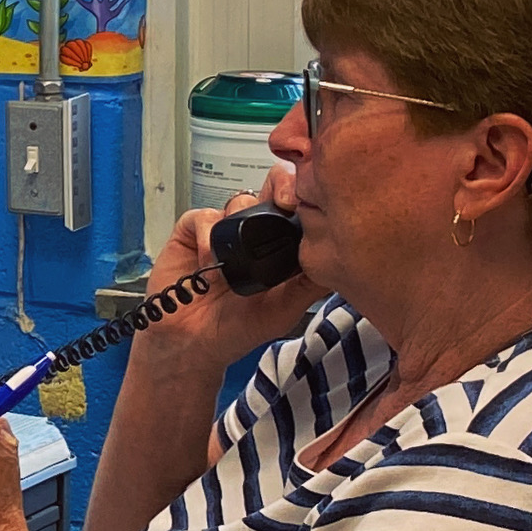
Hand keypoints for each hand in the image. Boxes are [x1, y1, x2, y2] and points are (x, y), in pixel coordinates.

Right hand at [134, 173, 323, 376]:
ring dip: (237, 226)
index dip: (302, 195)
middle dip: (277, 190)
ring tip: (233, 263)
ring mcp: (222, 228)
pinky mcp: (190, 230)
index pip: (296, 204)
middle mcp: (252, 231)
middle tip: (283, 204)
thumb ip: (311, 285)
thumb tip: (341, 261)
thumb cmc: (238, 328)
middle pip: (269, 189)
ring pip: (237, 201)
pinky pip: (203, 217)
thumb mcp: (285, 310)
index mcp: (279, 244)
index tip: (306, 205)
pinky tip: (208, 263)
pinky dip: (207, 237)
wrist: (193, 341)